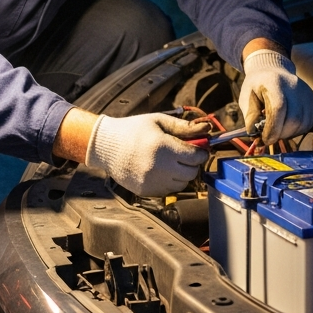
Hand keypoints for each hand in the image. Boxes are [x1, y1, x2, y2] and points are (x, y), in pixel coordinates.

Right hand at [85, 113, 209, 196]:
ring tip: (171, 162)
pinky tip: (160, 170)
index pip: (195, 156)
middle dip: (192, 163)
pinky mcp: (146, 191)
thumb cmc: (133, 130)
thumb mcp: (158, 121)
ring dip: (182, 173)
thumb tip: (207, 129)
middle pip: (191, 172)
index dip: (201, 152)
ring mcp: (151, 181)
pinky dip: (169, 181)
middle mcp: (158, 167)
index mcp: (162, 147)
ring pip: (182, 184)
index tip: (199, 148)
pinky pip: (168, 190)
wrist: (106, 146)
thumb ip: (183, 127)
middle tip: (186, 154)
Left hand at [239, 49, 312, 142]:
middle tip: (270, 137)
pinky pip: (309, 123)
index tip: (264, 139)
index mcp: (274, 82)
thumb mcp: (245, 99)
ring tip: (277, 131)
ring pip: (303, 123)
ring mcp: (306, 93)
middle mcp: (294, 85)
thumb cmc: (256, 87)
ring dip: (289, 134)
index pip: (279, 108)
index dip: (273, 128)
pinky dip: (297, 130)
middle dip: (281, 134)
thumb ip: (251, 117)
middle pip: (294, 118)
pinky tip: (286, 127)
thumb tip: (257, 136)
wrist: (272, 71)